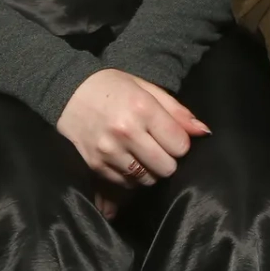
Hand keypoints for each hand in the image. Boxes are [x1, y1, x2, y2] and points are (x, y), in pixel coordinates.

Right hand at [55, 69, 209, 187]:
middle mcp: (126, 132)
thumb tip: (204, 132)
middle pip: (167, 167)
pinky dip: (130, 176)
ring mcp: (109, 151)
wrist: (65, 91)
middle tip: (155, 146)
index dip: (178, 142)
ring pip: (148, 179)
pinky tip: (124, 159)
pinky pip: (126, 184)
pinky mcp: (96, 165)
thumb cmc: (110, 86)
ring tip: (139, 152)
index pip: (180, 145)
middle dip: (166, 159)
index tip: (168, 134)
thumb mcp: (144, 87)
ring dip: (149, 170)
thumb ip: (176, 110)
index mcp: (142, 108)